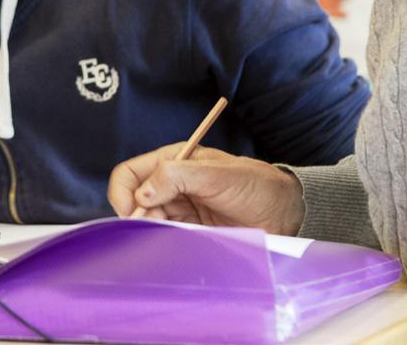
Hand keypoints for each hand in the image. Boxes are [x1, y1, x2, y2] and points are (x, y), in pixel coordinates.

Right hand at [107, 143, 305, 235]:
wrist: (283, 213)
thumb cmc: (255, 185)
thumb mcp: (218, 174)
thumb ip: (178, 176)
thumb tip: (143, 193)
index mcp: (173, 161)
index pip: (130, 173)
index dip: (123, 192)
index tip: (132, 212)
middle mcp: (171, 184)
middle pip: (133, 201)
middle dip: (138, 216)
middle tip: (157, 228)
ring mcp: (179, 209)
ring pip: (147, 223)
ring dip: (152, 232)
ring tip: (178, 235)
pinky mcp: (188, 231)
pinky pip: (164, 238)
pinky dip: (164, 244)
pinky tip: (180, 245)